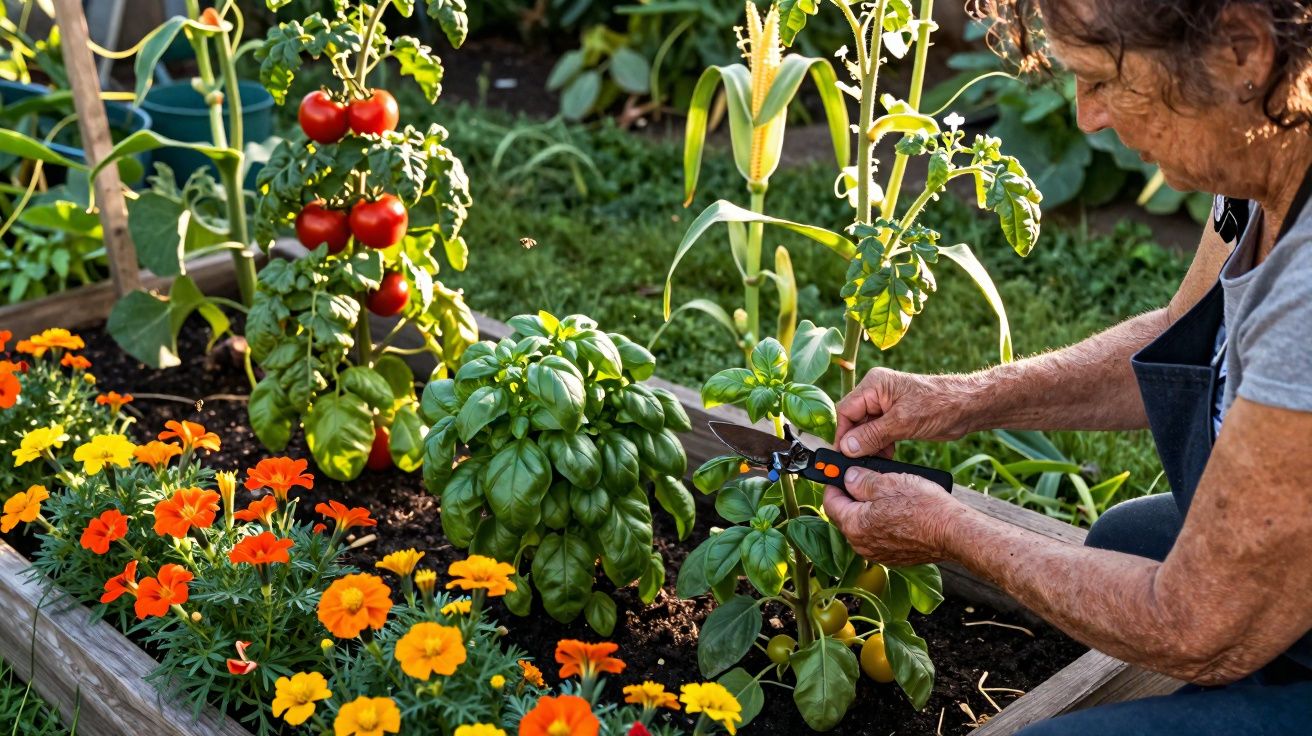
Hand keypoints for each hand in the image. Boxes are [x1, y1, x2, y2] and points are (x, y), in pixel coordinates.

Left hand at [823, 467, 964, 565]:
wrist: (952, 531)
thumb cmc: (923, 506)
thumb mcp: (888, 482)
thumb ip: (861, 480)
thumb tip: (848, 477)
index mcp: (854, 526)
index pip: (830, 503)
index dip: (833, 485)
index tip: (838, 475)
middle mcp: (861, 544)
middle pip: (845, 516)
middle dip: (850, 498)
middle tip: (863, 480)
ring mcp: (877, 553)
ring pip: (862, 527)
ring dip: (866, 511)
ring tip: (884, 494)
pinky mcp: (893, 557)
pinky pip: (878, 537)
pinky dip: (881, 524)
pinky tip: (896, 511)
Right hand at [835, 367, 974, 458]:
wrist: (968, 406)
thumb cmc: (940, 405)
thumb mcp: (903, 423)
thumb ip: (872, 435)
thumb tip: (847, 447)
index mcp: (874, 385)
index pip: (846, 410)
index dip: (843, 434)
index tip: (842, 456)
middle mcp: (876, 392)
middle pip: (853, 420)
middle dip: (856, 442)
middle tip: (859, 463)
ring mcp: (886, 405)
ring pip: (865, 429)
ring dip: (868, 446)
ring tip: (876, 461)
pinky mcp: (895, 417)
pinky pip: (878, 432)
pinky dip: (879, 445)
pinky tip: (887, 456)